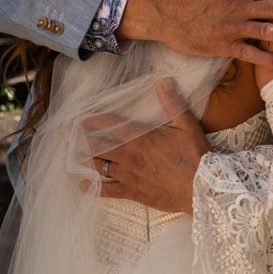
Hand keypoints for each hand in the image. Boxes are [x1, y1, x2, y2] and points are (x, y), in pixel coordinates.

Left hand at [83, 80, 209, 213]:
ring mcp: (128, 175)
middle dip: (82, 140)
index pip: (109, 125)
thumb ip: (172, 102)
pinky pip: (107, 190)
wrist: (202, 188)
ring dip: (85, 160)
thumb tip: (163, 81)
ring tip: (74, 156)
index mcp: (140, 137)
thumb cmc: (194, 155)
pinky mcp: (132, 192)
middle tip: (71, 137)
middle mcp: (129, 156)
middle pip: (97, 147)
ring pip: (98, 166)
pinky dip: (93, 187)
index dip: (93, 120)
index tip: (82, 117)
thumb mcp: (186, 124)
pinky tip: (84, 184)